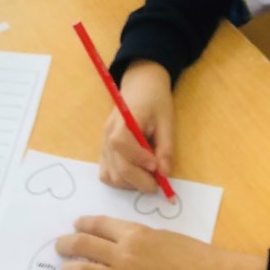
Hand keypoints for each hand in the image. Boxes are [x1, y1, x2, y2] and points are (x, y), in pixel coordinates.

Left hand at [56, 216, 266, 269]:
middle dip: (66, 246)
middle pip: (82, 245)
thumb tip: (121, 243)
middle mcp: (124, 254)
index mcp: (135, 233)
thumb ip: (140, 239)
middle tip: (60, 249)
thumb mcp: (165, 237)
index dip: (82, 225)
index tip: (75, 227)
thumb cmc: (197, 257)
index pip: (98, 225)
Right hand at [100, 61, 173, 192]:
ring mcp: (104, 144)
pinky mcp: (105, 151)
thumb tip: (164, 173)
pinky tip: (136, 174)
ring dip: (130, 183)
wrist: (141, 86)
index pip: (121, 143)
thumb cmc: (155, 100)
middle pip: (116, 166)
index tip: (156, 167)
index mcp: (122, 120)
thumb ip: (165, 147)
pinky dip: (121, 180)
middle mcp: (107, 134)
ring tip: (148, 176)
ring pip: (110, 175)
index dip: (138, 159)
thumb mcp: (166, 120)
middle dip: (139, 180)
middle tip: (158, 183)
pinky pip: (107, 173)